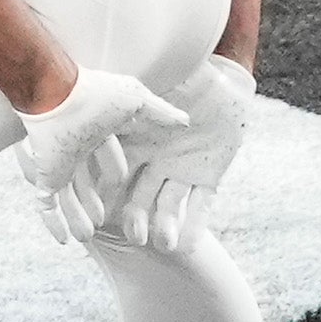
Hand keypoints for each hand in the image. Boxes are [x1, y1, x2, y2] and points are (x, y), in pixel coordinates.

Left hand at [12, 67, 191, 245]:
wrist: (59, 95)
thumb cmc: (97, 95)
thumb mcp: (136, 102)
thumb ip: (159, 114)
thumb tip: (185, 122)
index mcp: (98, 132)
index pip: (111, 163)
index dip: (119, 179)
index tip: (135, 196)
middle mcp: (78, 149)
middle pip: (90, 185)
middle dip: (98, 204)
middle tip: (117, 226)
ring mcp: (60, 164)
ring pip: (70, 199)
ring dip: (79, 218)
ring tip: (89, 236)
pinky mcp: (47, 176)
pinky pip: (48, 206)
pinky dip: (55, 222)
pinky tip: (65, 238)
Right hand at [110, 55, 253, 251]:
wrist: (223, 80)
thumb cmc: (185, 77)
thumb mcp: (153, 86)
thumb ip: (133, 105)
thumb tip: (102, 117)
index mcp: (135, 142)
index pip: (113, 173)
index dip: (104, 195)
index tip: (97, 217)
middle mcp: (153, 161)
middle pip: (138, 195)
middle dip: (134, 216)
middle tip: (132, 237)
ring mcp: (179, 171)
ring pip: (168, 203)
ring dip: (164, 223)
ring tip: (160, 244)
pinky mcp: (207, 177)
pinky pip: (201, 204)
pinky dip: (194, 222)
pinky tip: (186, 243)